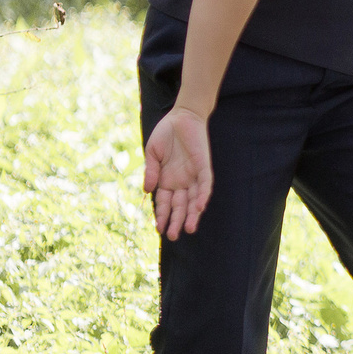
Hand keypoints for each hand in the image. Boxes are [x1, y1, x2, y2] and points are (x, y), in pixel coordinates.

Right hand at [143, 106, 213, 238]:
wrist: (181, 116)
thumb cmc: (165, 134)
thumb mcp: (152, 153)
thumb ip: (151, 171)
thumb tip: (147, 191)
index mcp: (166, 179)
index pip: (164, 202)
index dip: (162, 215)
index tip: (158, 228)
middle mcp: (180, 180)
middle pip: (179, 205)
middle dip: (176, 220)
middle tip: (172, 237)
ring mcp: (193, 175)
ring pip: (193, 199)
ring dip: (191, 214)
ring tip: (189, 229)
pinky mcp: (204, 166)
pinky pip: (205, 184)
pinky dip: (202, 195)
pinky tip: (199, 207)